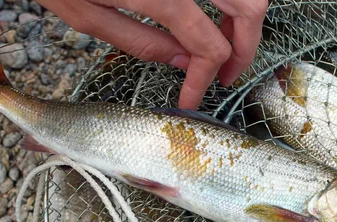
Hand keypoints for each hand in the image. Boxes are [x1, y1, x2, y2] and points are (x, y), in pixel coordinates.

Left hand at [36, 0, 267, 108]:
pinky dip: (227, 1)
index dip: (205, 78)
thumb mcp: (87, 16)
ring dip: (242, 19)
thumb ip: (140, 42)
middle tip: (226, 74)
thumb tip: (181, 63)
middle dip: (245, 46)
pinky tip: (210, 14)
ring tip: (222, 45)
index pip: (208, 43)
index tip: (194, 98)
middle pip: (249, 6)